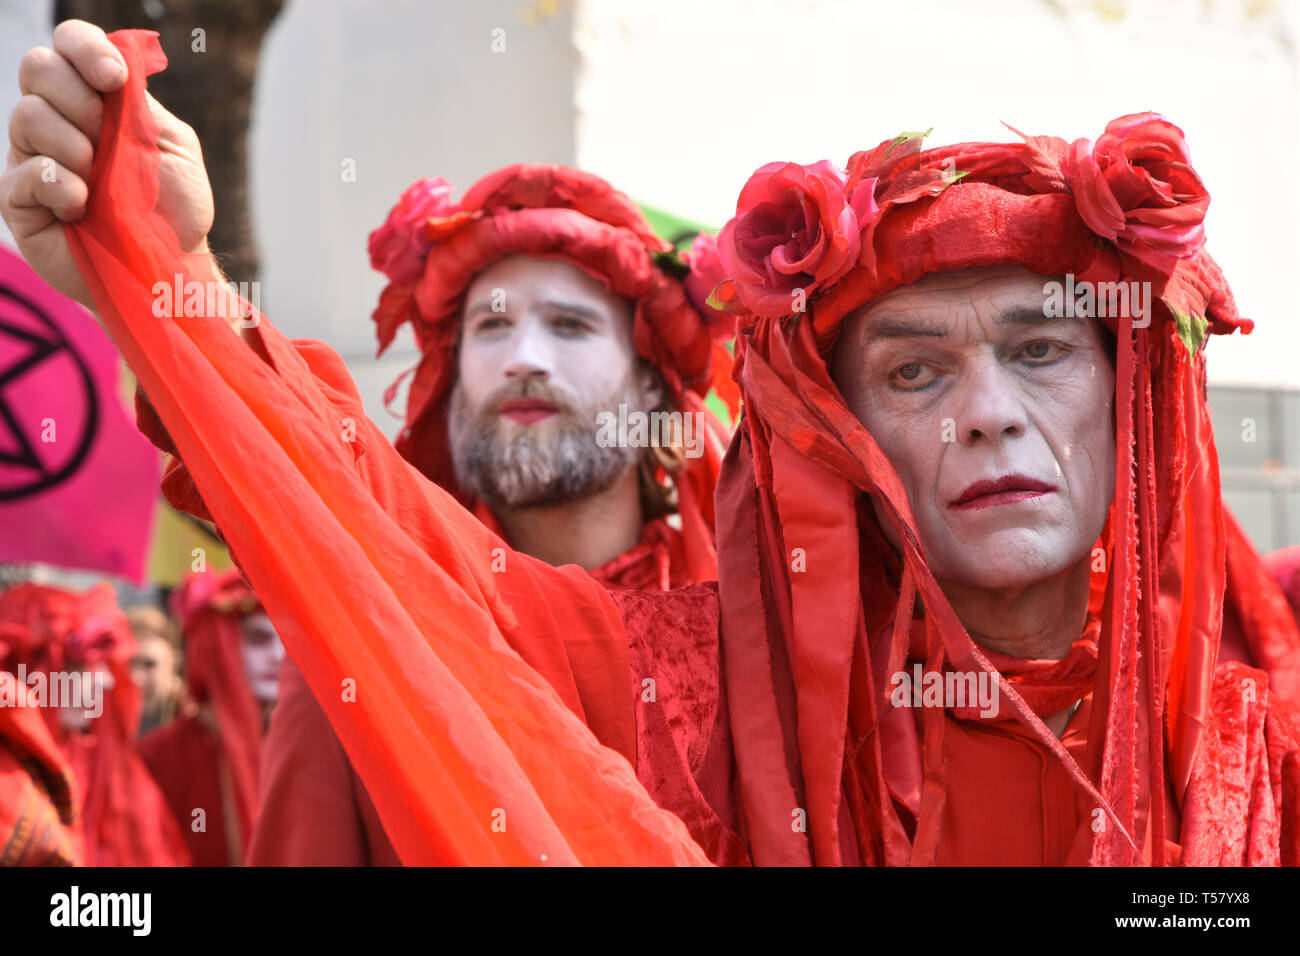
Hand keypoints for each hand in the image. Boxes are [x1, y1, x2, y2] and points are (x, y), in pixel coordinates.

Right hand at [0, 19, 214, 309]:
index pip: (69, 44)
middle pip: (37, 66)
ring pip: (28, 115)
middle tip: (106, 140)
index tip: (115, 79)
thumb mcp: (172, 148)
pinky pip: (27, 172)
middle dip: (79, 99)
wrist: (170, 267)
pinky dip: (62, 185)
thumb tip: (114, 71)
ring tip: (99, 183)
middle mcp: (56, 121)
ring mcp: (32, 157)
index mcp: (94, 100)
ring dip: (74, 146)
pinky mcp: (19, 200)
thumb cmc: (174, 209)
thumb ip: (140, 106)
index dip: (85, 49)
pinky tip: (83, 206)